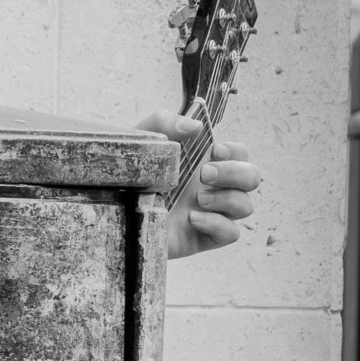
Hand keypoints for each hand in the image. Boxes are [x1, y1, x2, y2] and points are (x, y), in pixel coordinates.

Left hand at [137, 110, 260, 258]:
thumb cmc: (126, 175)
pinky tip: (192, 219)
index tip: (213, 151)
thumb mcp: (139, 142)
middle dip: (235, 173)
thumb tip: (196, 125)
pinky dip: (218, 224)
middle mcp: (212, 187)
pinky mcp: (202, 237)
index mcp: (203, 162)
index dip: (235, 151)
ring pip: (245, 206)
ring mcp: (210, 213)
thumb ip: (163, 123)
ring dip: (227, 199)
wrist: (109, 211)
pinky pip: (231, 233)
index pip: (240, 153)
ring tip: (197, 199)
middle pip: (252, 178)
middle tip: (204, 174)